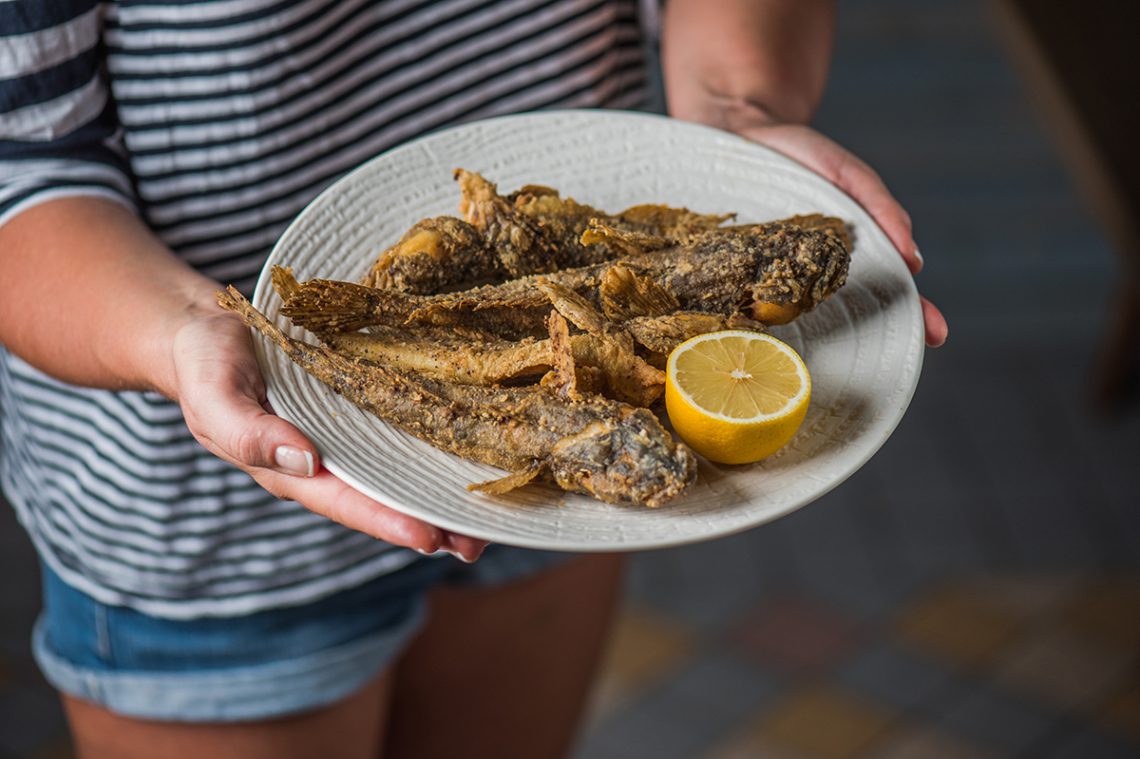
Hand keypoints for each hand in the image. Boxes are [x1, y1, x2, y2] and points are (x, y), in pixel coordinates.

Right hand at [168, 305, 488, 561]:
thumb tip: (303, 460)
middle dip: (431, 522)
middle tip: (480, 540)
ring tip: (489, 515)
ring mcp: (347, 437)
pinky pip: (401, 431)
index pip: (349, 503)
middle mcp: (327, 460)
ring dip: (442, 492)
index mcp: (291, 469)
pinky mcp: (361, 407)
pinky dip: (434, 445)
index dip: (390, 522)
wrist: (206, 327)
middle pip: (386, 498)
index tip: (433, 539)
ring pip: (401, 471)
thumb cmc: (206, 363)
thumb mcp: (216, 394)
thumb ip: (248, 432)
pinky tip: (470, 448)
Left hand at [731, 122, 948, 346]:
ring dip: (824, 339)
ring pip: (803, 317)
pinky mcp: (744, 276)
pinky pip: (757, 302)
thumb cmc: (802, 159)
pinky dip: (765, 323)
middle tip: (906, 354)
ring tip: (844, 361)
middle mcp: (816, 275)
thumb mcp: (848, 176)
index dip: (914, 313)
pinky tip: (771, 340)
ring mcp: (780, 278)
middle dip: (880, 335)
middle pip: (853, 313)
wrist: (741, 141)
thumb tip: (912, 258)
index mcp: (847, 255)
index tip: (936, 334)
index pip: (888, 290)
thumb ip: (880, 208)